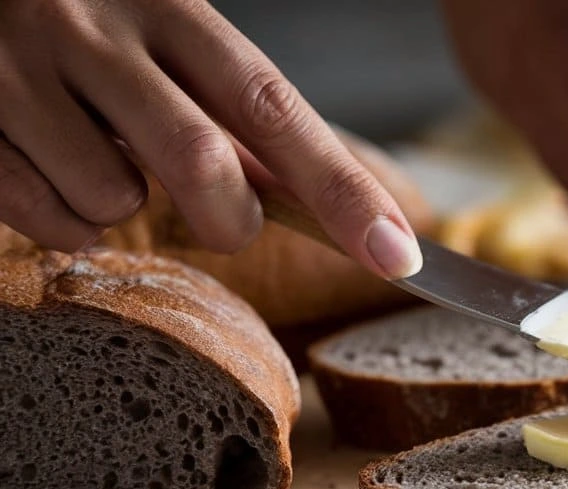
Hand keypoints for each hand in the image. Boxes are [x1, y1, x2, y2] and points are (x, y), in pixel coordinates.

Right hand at [0, 0, 420, 278]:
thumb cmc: (85, 20)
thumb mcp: (163, 37)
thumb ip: (227, 109)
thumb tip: (313, 201)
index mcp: (169, 5)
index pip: (274, 108)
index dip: (342, 190)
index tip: (398, 254)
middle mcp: (94, 27)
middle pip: (200, 162)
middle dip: (231, 219)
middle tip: (226, 218)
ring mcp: (20, 70)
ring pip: (114, 201)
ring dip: (127, 210)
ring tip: (100, 161)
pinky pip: (46, 218)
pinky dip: (68, 224)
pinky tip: (53, 171)